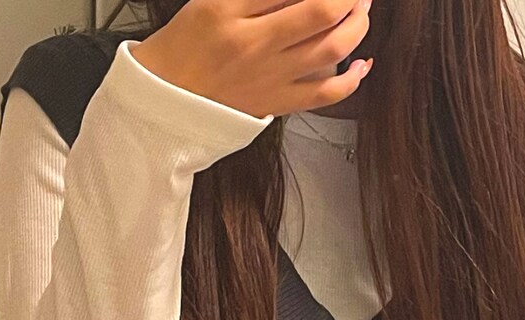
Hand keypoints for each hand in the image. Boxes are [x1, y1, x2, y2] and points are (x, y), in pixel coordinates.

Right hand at [131, 0, 373, 119]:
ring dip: (357, 24)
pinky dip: (351, 79)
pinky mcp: (274, 104)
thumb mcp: (210, 1)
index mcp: (228, 8)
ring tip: (359, 12)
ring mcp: (267, 77)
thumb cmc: (185, 46)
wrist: (164, 102)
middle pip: (322, 10)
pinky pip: (325, 94)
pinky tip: (361, 64)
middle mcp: (253, 44)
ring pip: (332, 48)